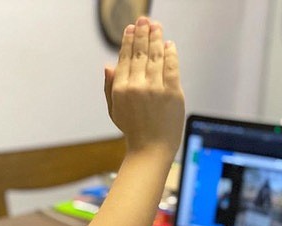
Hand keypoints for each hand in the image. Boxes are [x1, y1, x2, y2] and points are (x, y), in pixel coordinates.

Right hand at [104, 17, 184, 155]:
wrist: (150, 149)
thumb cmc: (133, 131)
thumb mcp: (115, 110)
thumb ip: (110, 87)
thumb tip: (108, 65)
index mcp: (121, 89)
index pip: (125, 58)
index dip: (128, 41)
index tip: (130, 29)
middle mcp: (137, 86)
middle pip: (140, 53)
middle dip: (142, 33)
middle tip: (144, 20)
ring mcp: (156, 88)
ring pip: (155, 56)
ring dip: (156, 38)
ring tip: (156, 26)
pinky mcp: (172, 92)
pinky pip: (171, 67)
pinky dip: (170, 53)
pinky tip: (169, 45)